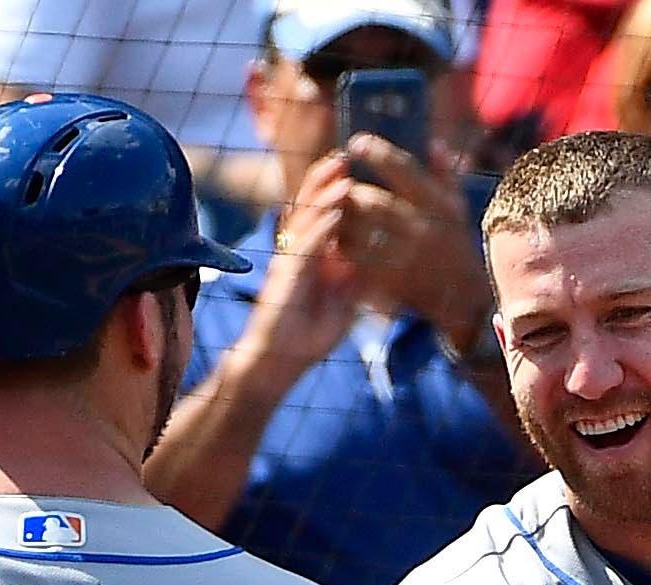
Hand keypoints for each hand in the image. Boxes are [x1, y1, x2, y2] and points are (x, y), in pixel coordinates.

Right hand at [241, 152, 365, 374]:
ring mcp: (290, 262)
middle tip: (346, 154)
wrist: (277, 363)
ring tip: (343, 173)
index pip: (322, 214)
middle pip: (310, 206)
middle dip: (327, 179)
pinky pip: (305, 248)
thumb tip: (374, 261)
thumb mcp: (343, 304)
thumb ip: (355, 280)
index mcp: (312, 256)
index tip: (357, 168)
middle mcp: (298, 253)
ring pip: (307, 220)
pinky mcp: (286, 278)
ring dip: (325, 196)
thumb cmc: (306, 337)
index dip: (335, 189)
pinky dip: (321, 230)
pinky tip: (335, 214)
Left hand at [332, 136, 486, 346]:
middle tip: (335, 182)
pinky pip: (357, 257)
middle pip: (374, 203)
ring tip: (330, 207)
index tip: (356, 142)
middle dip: (350, 190)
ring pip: (361, 231)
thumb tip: (433, 143)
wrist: (463, 299)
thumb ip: (446, 174)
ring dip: (341, 217)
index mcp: (437, 204)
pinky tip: (335, 237)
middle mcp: (421, 228)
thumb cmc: (456, 245)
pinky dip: (342, 245)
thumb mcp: (458, 208)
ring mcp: (404, 256)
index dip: (378, 153)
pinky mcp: (390, 279)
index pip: (405, 171)